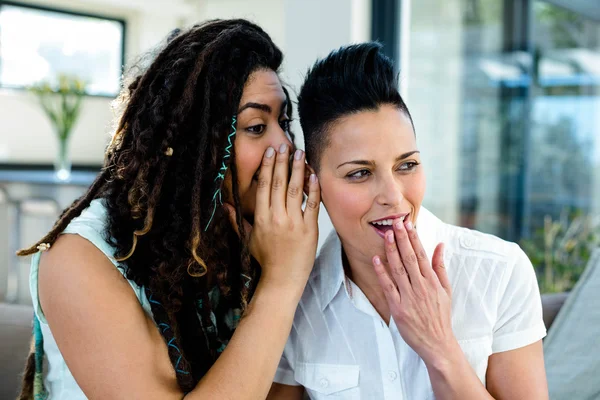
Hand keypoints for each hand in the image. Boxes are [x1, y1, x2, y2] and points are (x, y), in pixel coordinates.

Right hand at [225, 144, 319, 290]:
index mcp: (261, 218)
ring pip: (295, 190)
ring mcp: (294, 223)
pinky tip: (313, 176)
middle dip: (282, 162)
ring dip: (297, 170)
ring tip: (300, 153)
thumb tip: (224, 205)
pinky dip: (313, 190)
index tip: (270, 153)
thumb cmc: (265, 260)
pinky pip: (312, 206)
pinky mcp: (309, 229)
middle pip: (278, 184)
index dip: (267, 168)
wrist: (282, 279)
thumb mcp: (248, 239)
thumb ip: (236, 221)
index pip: (263, 187)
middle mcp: (276, 217)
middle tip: (284, 146)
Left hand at [372, 219, 457, 365]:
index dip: (414, 238)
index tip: (408, 224)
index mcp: (432, 281)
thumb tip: (440, 245)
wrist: (437, 342)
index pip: (422, 254)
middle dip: (402, 239)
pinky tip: (376, 260)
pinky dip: (382, 272)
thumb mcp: (446, 289)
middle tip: (395, 222)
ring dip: (392, 251)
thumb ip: (441, 266)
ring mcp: (409, 296)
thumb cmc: (440, 315)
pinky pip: (388, 287)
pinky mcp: (398, 307)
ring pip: (398, 269)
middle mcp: (421, 286)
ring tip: (387, 235)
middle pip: (410, 258)